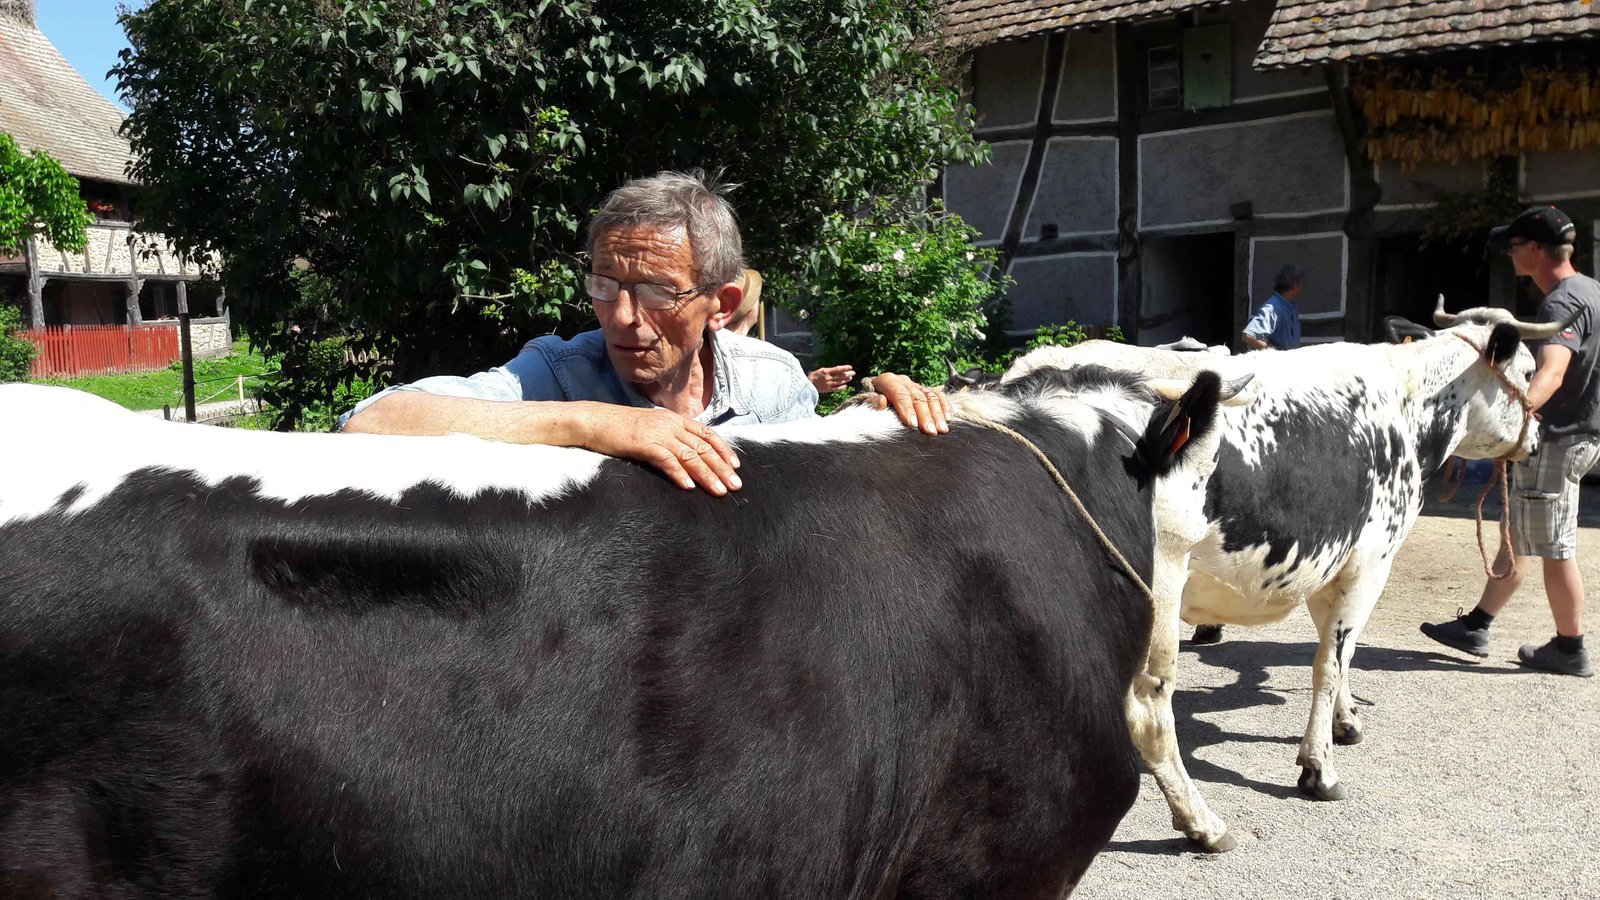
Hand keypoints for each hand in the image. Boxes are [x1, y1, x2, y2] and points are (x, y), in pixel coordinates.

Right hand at [572, 404, 741, 494]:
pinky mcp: (643, 444)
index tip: (735, 466)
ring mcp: (657, 433)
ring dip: (707, 475)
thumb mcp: (652, 428)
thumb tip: (687, 455)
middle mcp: (670, 425)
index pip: (707, 434)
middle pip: (703, 447)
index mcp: (674, 420)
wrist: (594, 421)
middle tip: (735, 485)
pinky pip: (666, 460)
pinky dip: (678, 473)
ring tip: (719, 490)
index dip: (723, 450)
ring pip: (689, 456)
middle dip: (721, 467)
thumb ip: (670, 438)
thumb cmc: (621, 428)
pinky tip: (688, 486)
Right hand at [808, 364, 854, 393]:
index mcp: (826, 371)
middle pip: (840, 375)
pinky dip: (842, 387)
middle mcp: (828, 378)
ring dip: (846, 380)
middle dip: (848, 374)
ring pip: (840, 382)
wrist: (807, 385)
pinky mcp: (828, 390)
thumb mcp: (820, 370)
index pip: (838, 369)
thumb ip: (829, 370)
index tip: (850, 367)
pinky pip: (837, 388)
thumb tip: (838, 369)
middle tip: (853, 372)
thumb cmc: (813, 376)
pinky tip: (845, 385)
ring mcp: (828, 384)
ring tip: (850, 378)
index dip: (845, 368)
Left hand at [867, 372, 949, 434]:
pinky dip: (945, 406)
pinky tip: (949, 418)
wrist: (874, 397)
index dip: (907, 409)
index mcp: (887, 380)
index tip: (913, 425)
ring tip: (942, 429)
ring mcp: (915, 384)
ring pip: (930, 396)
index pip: (899, 394)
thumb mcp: (863, 404)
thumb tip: (881, 402)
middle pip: (917, 396)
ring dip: (938, 413)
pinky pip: (939, 395)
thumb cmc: (868, 405)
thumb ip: (870, 403)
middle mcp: (903, 380)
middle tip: (931, 432)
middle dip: (925, 415)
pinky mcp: (925, 390)